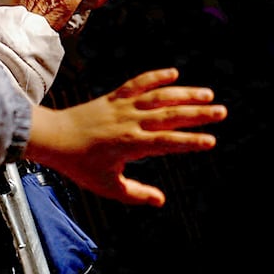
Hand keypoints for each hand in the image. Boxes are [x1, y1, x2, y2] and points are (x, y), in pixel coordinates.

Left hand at [24, 68, 223, 205]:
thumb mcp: (107, 186)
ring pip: (160, 96)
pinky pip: (139, 83)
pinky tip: (173, 73)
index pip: (168, 142)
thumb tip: (161, 201)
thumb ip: (136, 193)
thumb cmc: (79, 165)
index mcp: (131, 144)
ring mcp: (123, 106)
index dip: (191, 141)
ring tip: (207, 94)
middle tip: (221, 111)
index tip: (211, 140)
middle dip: (199, 113)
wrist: (52, 138)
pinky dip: (156, 76)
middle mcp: (131, 122)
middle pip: (171, 115)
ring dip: (185, 94)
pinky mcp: (115, 96)